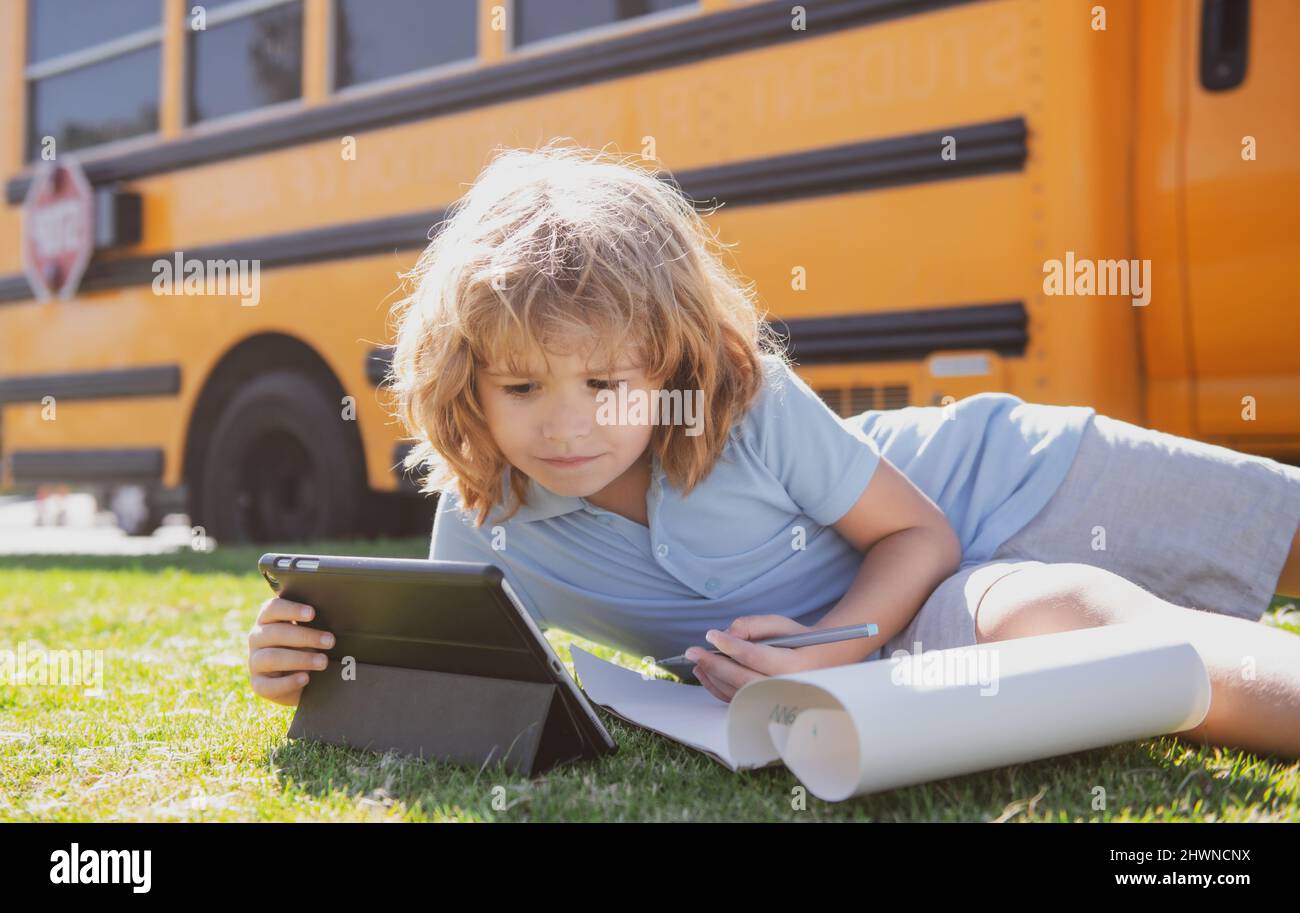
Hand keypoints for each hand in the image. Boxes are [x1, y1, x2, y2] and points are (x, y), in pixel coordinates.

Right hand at [247, 597, 334, 705]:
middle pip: (276, 633)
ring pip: (271, 657)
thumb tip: (337, 611)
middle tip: (330, 641)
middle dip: (305, 636)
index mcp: (268, 619)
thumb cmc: (310, 645)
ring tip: (323, 662)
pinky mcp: (258, 684)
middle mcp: (257, 638)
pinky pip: (268, 685)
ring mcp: (255, 661)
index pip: (272, 608)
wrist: (304, 679)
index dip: (291, 610)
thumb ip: (316, 621)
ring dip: (300, 659)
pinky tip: (306, 678)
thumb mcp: (312, 632)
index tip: (313, 614)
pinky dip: (288, 682)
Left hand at [684, 614, 837, 702]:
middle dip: (714, 665)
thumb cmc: (797, 641)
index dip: (731, 646)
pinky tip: (705, 673)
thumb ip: (753, 625)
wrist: (818, 665)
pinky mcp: (764, 708)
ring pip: (736, 693)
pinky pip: (736, 701)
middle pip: (742, 679)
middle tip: (692, 651)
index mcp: (796, 665)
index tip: (711, 635)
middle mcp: (787, 688)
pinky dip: (716, 688)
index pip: (757, 657)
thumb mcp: (780, 624)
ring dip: (712, 677)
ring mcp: (776, 703)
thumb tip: (727, 635)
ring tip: (696, 660)